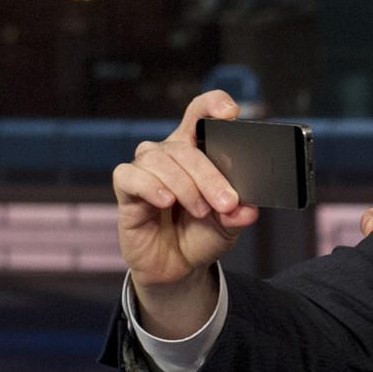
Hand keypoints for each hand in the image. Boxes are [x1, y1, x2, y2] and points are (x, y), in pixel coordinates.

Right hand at [111, 90, 259, 335]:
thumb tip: (247, 209)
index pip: (200, 114)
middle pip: (185, 146)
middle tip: (227, 203)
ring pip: (161, 160)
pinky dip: (150, 186)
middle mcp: (169, 153)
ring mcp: (145, 169)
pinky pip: (129, 176)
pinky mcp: (126, 190)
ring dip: (185, 186)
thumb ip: (238, 214)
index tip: (230, 112)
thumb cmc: (201, 234)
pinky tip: (166, 200)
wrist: (178, 266)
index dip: (212, 105)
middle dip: (210, 176)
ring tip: (201, 212)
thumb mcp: (229, 225)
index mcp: (197, 150)